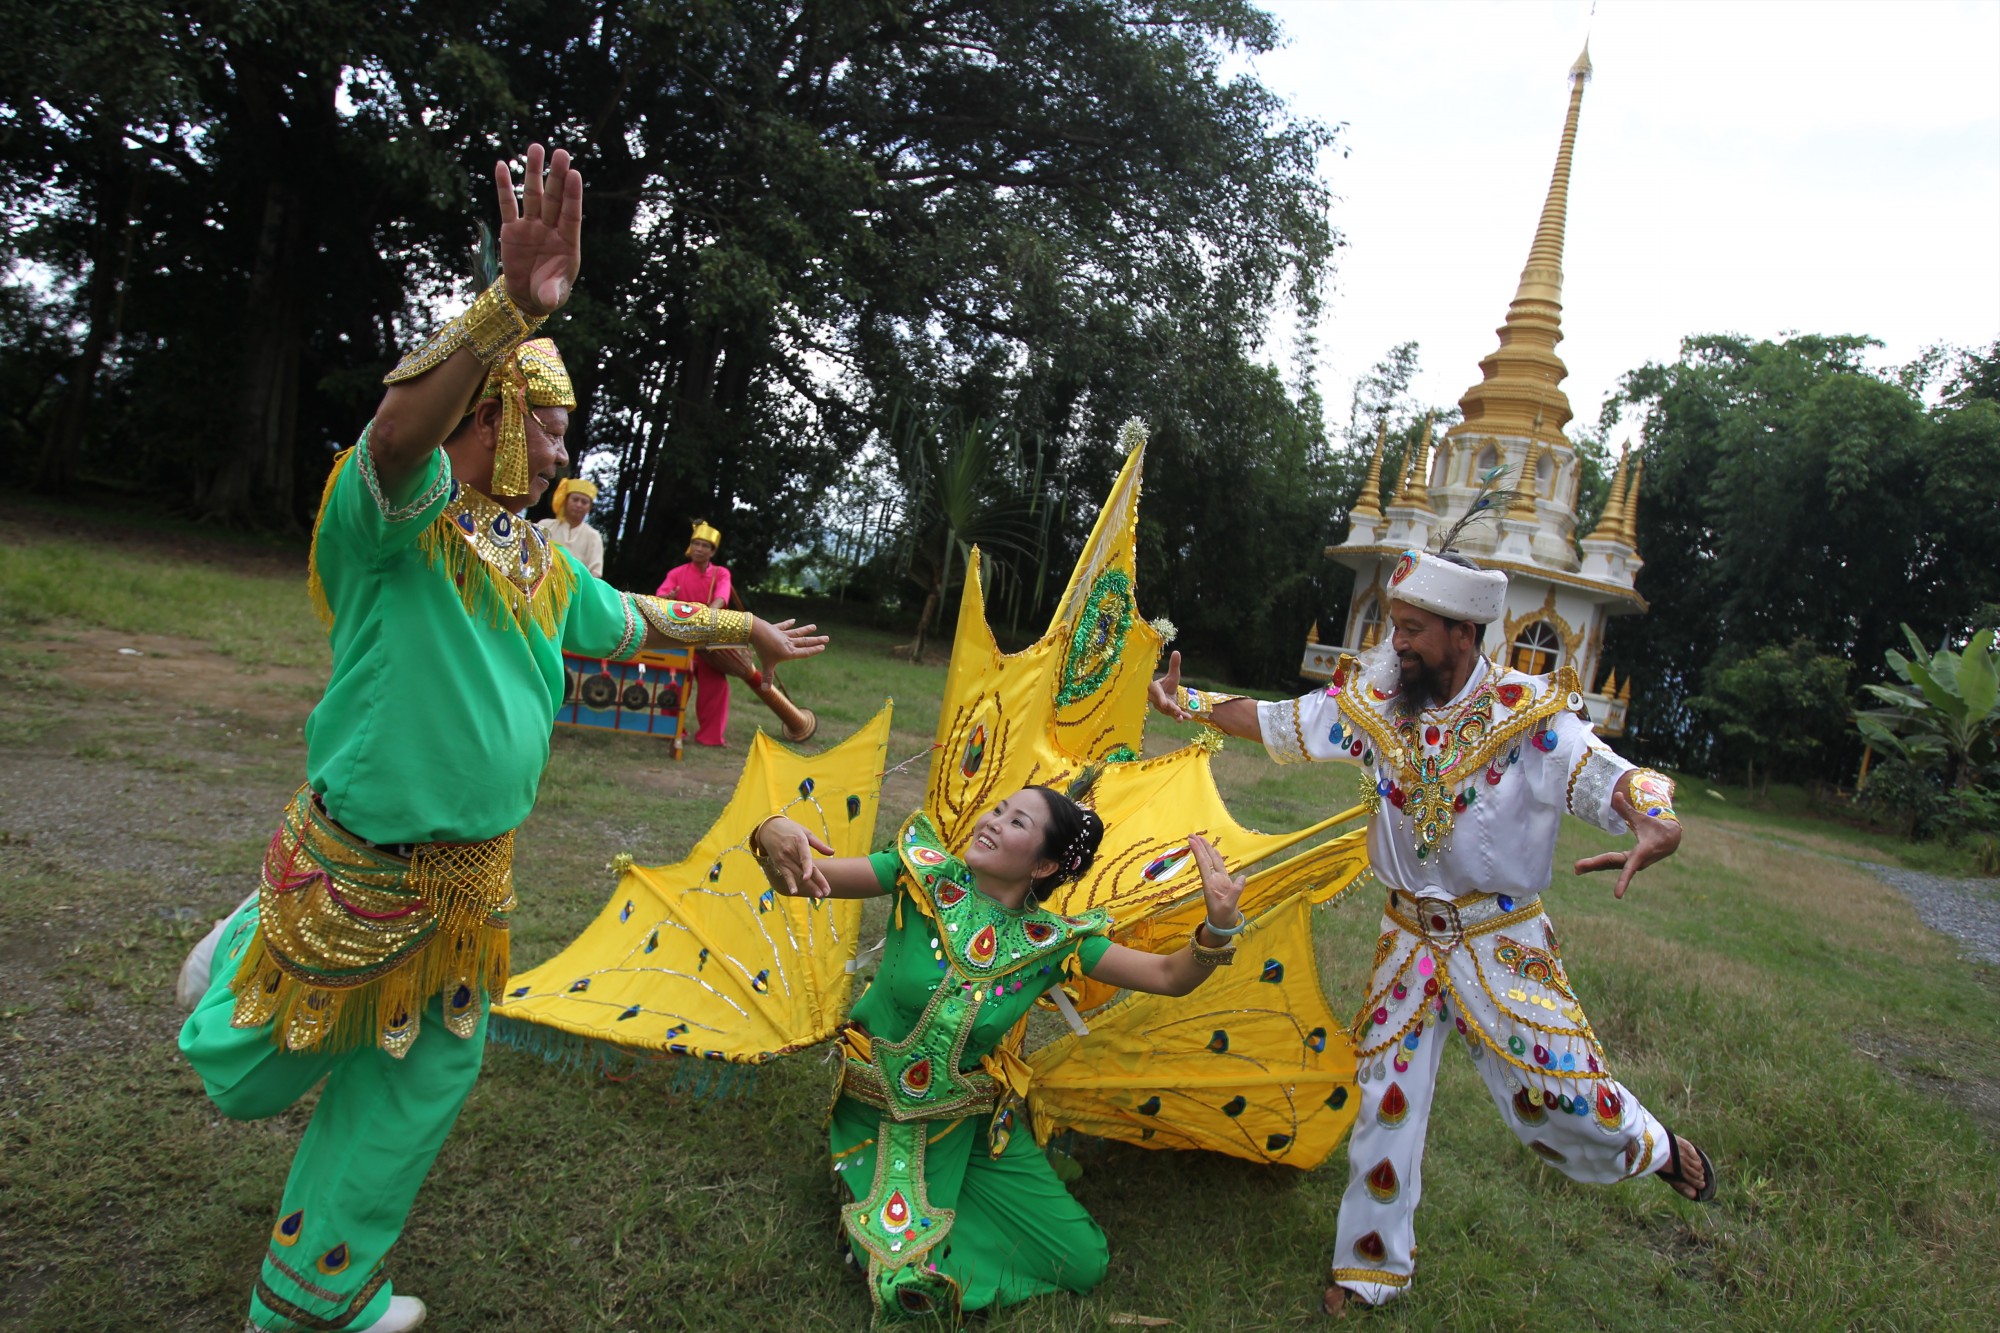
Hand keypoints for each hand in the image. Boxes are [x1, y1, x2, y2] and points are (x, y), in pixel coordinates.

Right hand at [494, 143, 582, 316]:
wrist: (527, 295)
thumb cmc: (547, 293)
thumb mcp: (551, 296)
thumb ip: (551, 294)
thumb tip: (548, 298)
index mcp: (567, 242)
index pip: (571, 214)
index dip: (572, 195)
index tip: (574, 173)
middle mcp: (550, 229)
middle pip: (553, 198)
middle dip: (556, 176)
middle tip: (560, 152)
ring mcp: (531, 226)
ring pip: (532, 195)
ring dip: (533, 172)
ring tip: (536, 148)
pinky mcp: (512, 229)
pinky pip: (508, 205)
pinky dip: (505, 186)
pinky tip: (503, 165)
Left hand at [751, 617, 828, 670]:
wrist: (756, 632)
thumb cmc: (763, 649)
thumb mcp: (766, 665)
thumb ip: (767, 677)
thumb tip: (765, 690)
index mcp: (789, 652)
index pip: (805, 652)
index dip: (814, 650)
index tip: (823, 647)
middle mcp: (789, 643)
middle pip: (805, 642)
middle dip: (816, 640)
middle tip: (827, 638)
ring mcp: (783, 635)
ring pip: (797, 633)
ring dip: (806, 630)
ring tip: (814, 626)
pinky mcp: (776, 629)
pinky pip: (783, 626)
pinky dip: (788, 624)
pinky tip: (793, 621)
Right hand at [756, 817, 834, 899]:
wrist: (769, 828)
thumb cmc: (790, 829)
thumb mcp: (805, 832)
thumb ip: (819, 844)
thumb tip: (832, 852)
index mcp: (799, 842)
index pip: (804, 857)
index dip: (807, 868)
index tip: (809, 877)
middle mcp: (791, 852)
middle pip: (804, 869)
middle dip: (815, 882)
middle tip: (825, 893)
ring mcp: (784, 859)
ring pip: (797, 875)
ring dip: (808, 886)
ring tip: (818, 895)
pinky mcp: (779, 863)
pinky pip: (786, 875)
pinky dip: (790, 884)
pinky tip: (795, 892)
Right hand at [1150, 650, 1191, 720]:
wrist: (1169, 694)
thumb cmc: (1169, 683)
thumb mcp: (1173, 675)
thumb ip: (1174, 665)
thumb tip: (1176, 652)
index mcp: (1154, 688)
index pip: (1156, 693)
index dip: (1160, 698)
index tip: (1164, 703)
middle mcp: (1157, 699)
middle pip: (1163, 704)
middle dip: (1170, 708)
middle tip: (1176, 711)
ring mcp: (1162, 707)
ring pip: (1168, 711)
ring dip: (1175, 714)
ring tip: (1182, 718)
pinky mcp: (1168, 713)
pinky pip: (1173, 715)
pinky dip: (1179, 718)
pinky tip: (1186, 719)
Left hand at [1188, 833, 1245, 934]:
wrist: (1222, 925)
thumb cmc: (1222, 917)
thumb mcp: (1228, 906)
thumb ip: (1235, 892)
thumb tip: (1242, 877)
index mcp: (1210, 883)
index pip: (1203, 864)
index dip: (1198, 851)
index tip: (1192, 840)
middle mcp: (1213, 880)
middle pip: (1206, 860)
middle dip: (1200, 847)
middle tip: (1192, 834)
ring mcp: (1218, 881)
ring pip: (1213, 862)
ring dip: (1207, 850)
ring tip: (1202, 839)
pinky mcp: (1224, 884)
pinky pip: (1220, 867)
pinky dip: (1217, 858)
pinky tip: (1215, 852)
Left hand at [1573, 789, 1681, 898]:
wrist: (1671, 839)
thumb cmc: (1657, 828)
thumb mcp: (1642, 819)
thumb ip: (1627, 809)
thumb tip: (1616, 794)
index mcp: (1641, 853)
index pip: (1629, 868)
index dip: (1623, 881)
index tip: (1617, 895)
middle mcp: (1635, 862)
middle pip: (1611, 863)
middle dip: (1594, 865)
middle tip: (1576, 868)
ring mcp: (1631, 863)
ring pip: (1609, 864)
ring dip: (1593, 866)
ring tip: (1576, 868)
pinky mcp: (1628, 862)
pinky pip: (1611, 863)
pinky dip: (1598, 863)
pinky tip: (1585, 866)